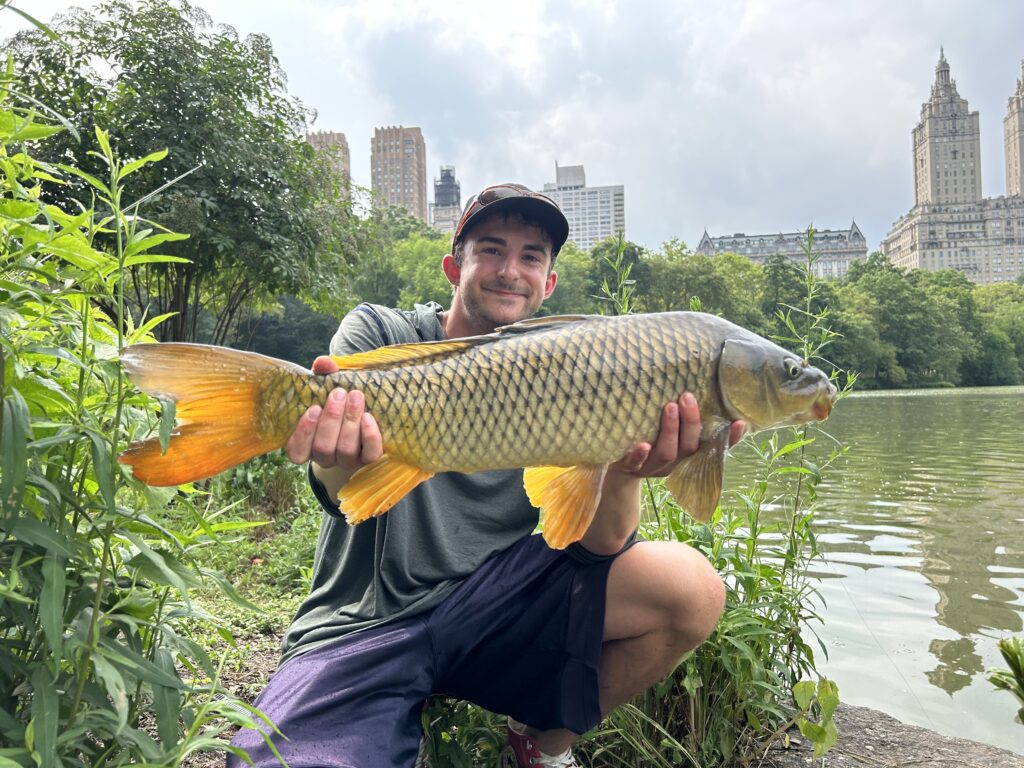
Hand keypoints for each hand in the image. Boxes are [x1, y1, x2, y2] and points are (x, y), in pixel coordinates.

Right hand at [284, 356, 383, 469]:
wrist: (362, 412)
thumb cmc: (337, 401)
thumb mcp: (326, 387)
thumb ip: (322, 375)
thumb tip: (323, 362)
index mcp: (306, 444)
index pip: (297, 452)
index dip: (303, 434)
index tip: (313, 408)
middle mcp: (325, 457)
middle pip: (323, 449)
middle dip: (331, 420)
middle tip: (338, 393)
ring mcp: (347, 460)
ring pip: (345, 451)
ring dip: (350, 422)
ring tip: (356, 397)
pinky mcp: (368, 458)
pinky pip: (370, 454)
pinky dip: (369, 435)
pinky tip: (368, 416)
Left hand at [609, 393, 745, 477]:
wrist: (619, 469)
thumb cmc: (650, 439)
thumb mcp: (670, 430)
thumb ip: (683, 415)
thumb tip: (697, 379)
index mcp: (688, 453)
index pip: (715, 448)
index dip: (730, 439)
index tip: (739, 422)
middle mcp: (675, 462)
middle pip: (690, 446)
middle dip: (691, 422)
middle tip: (687, 397)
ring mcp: (653, 467)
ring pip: (667, 453)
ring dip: (671, 430)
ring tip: (670, 407)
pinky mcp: (631, 468)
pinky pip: (636, 464)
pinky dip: (640, 454)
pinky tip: (642, 444)